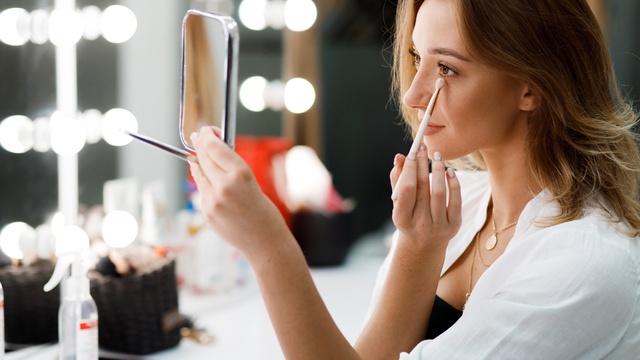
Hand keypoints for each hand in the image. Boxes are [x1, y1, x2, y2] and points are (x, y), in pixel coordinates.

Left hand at [188, 127, 289, 256]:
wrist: (265, 242)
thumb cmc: (264, 211)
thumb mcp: (252, 181)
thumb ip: (231, 166)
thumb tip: (212, 149)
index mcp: (240, 174)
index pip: (214, 146)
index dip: (208, 135)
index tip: (208, 130)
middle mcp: (223, 186)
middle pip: (203, 156)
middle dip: (200, 144)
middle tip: (199, 136)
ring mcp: (212, 201)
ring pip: (198, 172)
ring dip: (199, 162)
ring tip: (200, 155)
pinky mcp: (206, 212)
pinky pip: (201, 190)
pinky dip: (204, 181)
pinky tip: (208, 178)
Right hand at [390, 145, 461, 250]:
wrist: (423, 247)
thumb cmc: (408, 219)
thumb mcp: (398, 204)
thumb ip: (397, 181)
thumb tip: (400, 157)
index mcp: (401, 219)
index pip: (406, 190)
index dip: (409, 169)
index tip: (412, 152)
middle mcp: (419, 224)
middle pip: (422, 188)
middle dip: (422, 164)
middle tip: (423, 147)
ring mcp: (438, 226)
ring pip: (439, 193)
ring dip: (438, 170)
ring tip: (437, 155)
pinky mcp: (454, 226)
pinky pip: (455, 200)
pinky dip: (453, 184)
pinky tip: (450, 171)